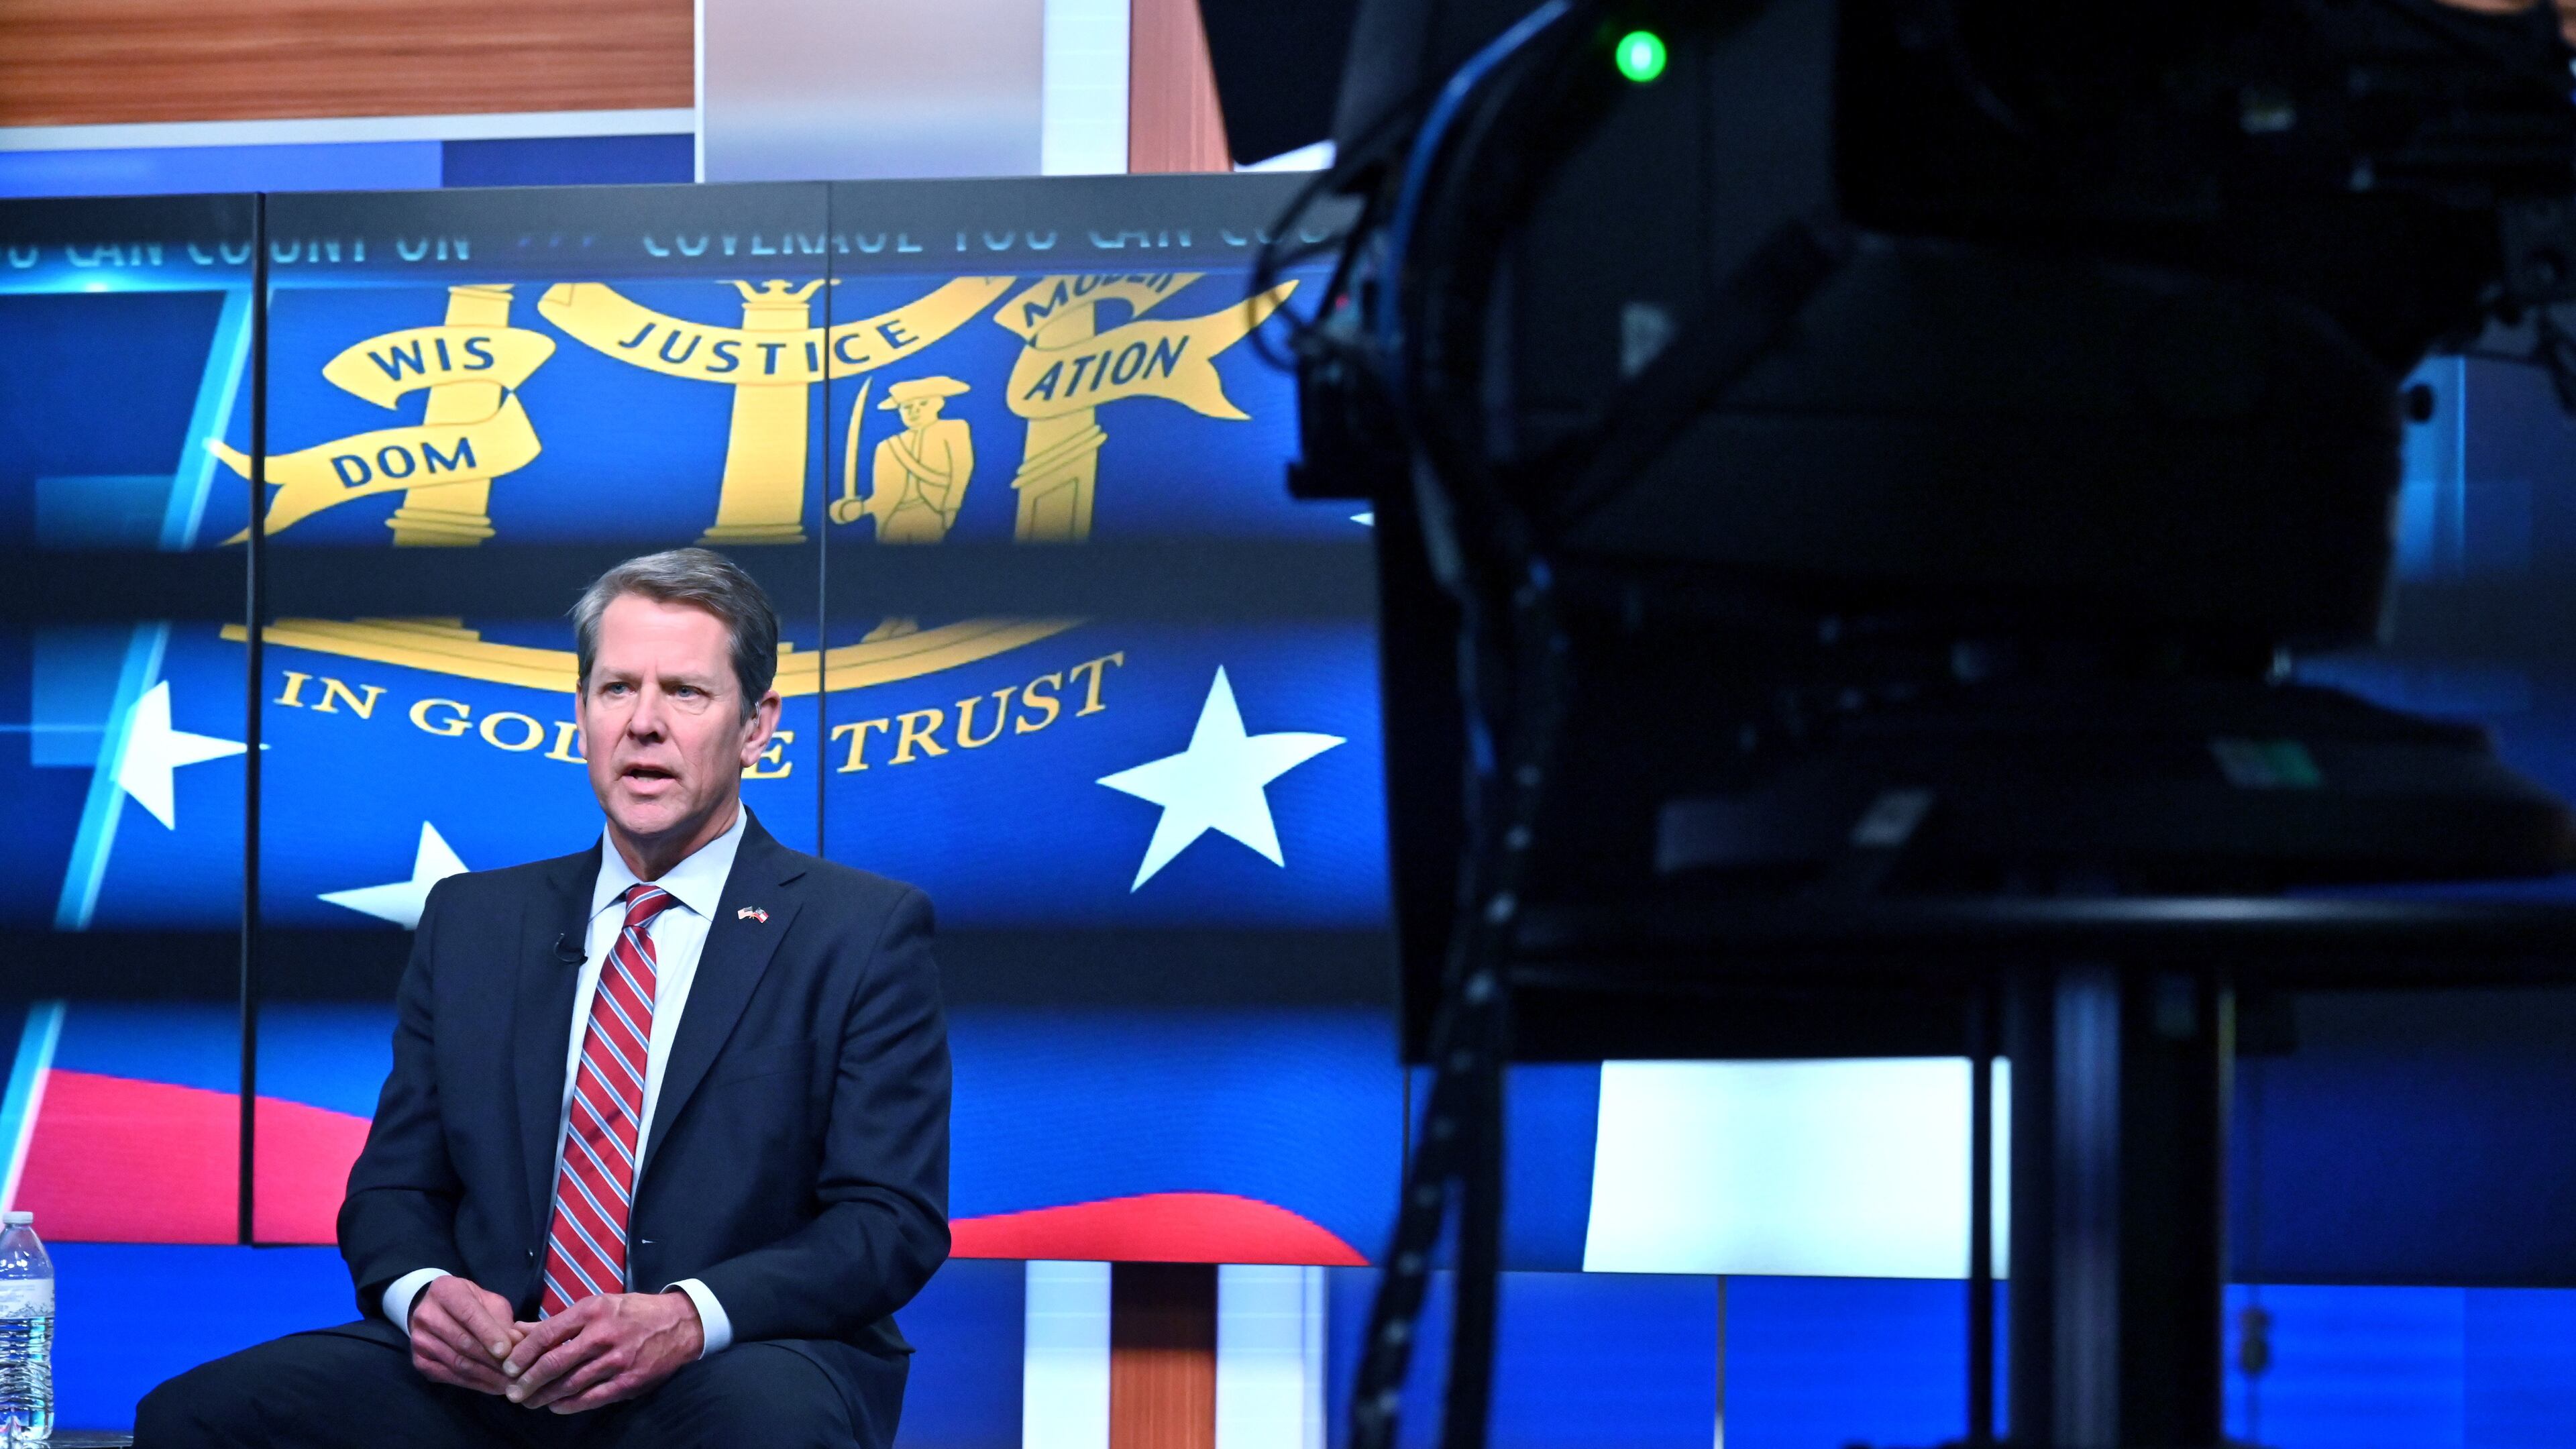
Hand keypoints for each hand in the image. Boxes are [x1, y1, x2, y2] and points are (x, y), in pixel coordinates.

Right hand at [408, 1276, 524, 1393]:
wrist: (437, 1309)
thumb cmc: (470, 1302)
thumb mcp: (488, 1300)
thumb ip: (501, 1319)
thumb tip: (516, 1343)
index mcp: (445, 1291)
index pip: (468, 1315)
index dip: (489, 1334)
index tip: (507, 1351)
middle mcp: (427, 1315)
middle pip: (462, 1343)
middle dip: (492, 1360)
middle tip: (515, 1373)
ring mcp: (420, 1340)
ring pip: (456, 1362)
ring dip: (485, 1376)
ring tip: (508, 1383)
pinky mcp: (419, 1360)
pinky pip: (448, 1376)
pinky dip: (473, 1384)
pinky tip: (492, 1387)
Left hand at [503, 1291, 703, 1413]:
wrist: (679, 1324)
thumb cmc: (632, 1312)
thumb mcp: (597, 1305)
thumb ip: (559, 1322)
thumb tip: (519, 1331)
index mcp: (592, 1311)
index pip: (546, 1334)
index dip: (523, 1354)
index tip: (507, 1367)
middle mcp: (602, 1335)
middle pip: (554, 1363)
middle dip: (527, 1381)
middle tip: (512, 1392)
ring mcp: (616, 1360)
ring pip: (569, 1384)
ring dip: (544, 1396)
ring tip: (529, 1401)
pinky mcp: (628, 1381)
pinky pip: (590, 1398)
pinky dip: (568, 1405)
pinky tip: (555, 1406)